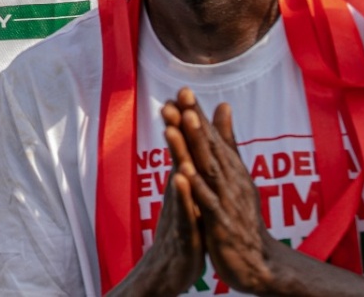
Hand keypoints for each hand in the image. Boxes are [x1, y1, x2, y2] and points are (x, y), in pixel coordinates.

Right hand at [113, 99, 205, 296]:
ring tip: (172, 128)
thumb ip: (192, 171)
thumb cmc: (182, 233)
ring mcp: (178, 211)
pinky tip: (181, 178)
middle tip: (174, 97)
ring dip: (175, 153)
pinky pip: (184, 211)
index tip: (184, 90)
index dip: (184, 121)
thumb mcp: (190, 199)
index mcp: (183, 184)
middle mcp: (177, 193)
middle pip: (177, 155)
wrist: (170, 273)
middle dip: (176, 127)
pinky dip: (182, 194)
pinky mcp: (183, 233)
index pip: (183, 148)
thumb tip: (193, 147)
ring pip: (177, 179)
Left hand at [173, 91, 279, 294]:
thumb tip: (222, 105)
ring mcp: (226, 202)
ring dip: (195, 145)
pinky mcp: (221, 225)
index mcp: (229, 170)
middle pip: (209, 147)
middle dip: (194, 121)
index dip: (196, 114)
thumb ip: (226, 141)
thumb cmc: (241, 216)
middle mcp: (229, 181)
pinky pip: (207, 204)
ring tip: (183, 121)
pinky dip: (196, 188)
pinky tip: (183, 172)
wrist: (259, 262)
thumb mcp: (234, 174)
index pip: (210, 137)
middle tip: (180, 96)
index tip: (182, 89)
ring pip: (208, 169)